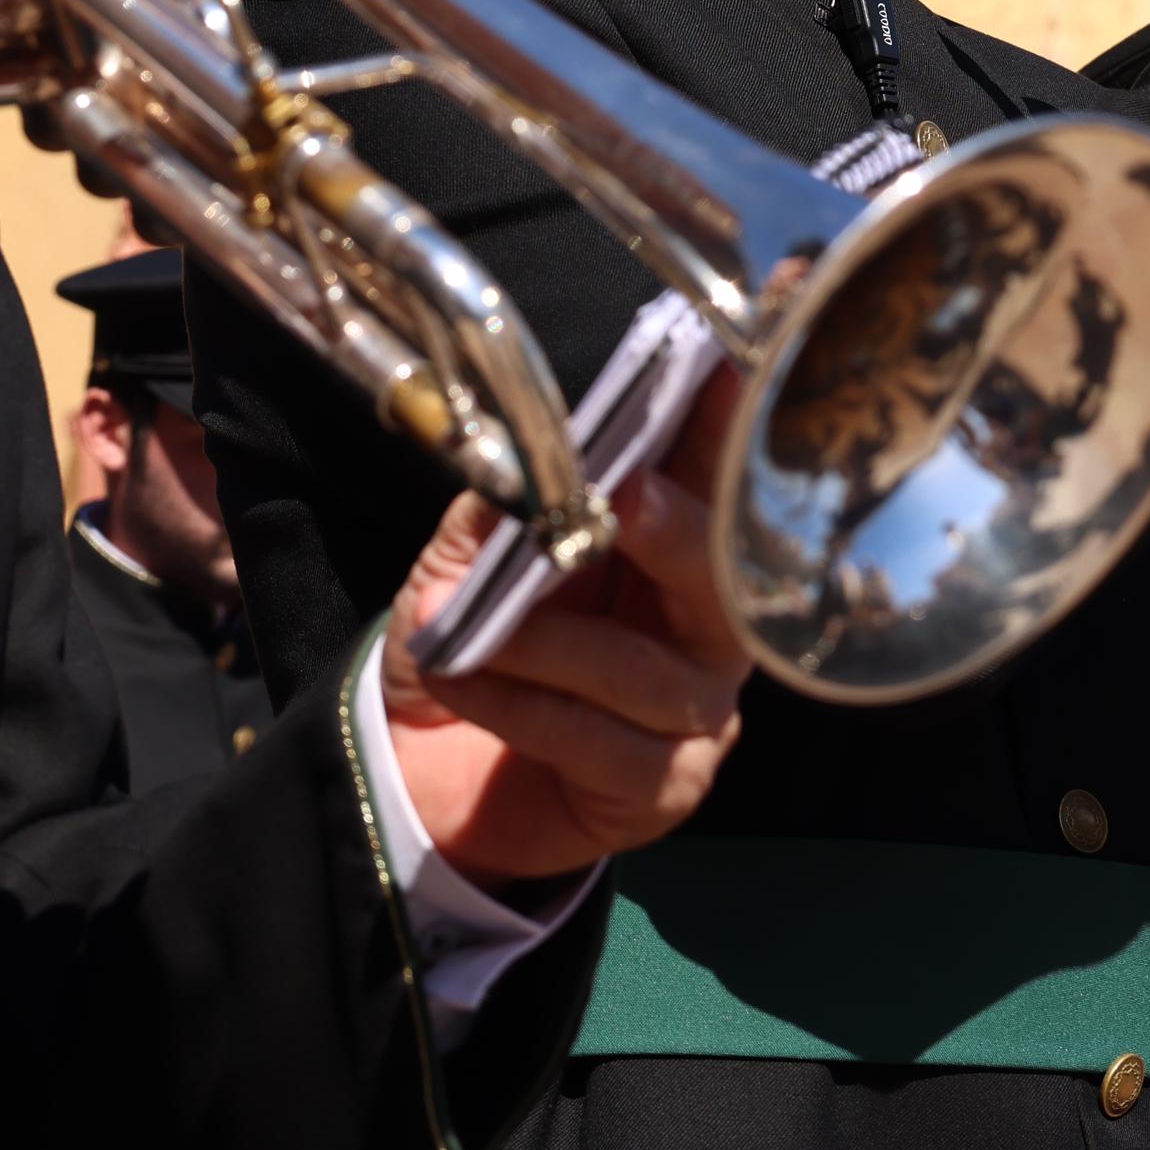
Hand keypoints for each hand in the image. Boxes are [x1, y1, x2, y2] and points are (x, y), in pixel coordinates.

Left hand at [374, 430, 752, 894]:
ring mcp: (697, 714)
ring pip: (648, 671)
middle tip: (624, 498)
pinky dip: (520, 705)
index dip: (730, 421)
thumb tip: (524, 447)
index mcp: (672, 552)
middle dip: (675, 531)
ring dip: (548, 641)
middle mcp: (709, 629)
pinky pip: (601, 741)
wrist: (420, 771)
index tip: (725, 361)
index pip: (715, 476)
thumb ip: (501, 507)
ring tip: (460, 627)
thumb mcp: (464, 561)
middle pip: (726, 578)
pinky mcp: (663, 788)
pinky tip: (462, 684)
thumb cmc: (470, 648)